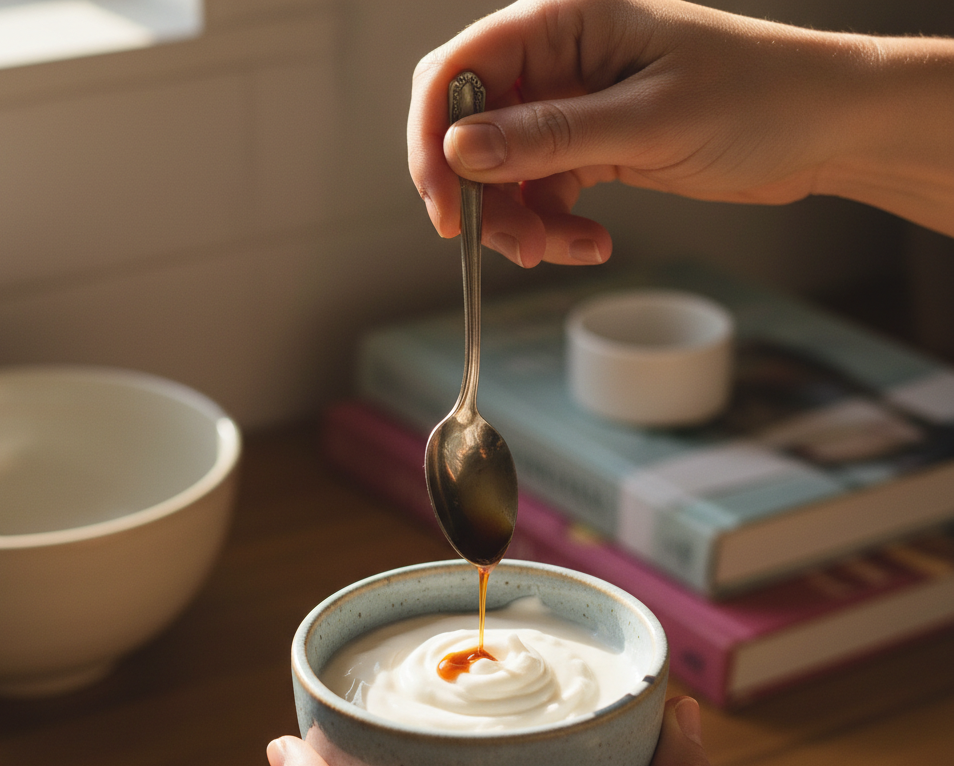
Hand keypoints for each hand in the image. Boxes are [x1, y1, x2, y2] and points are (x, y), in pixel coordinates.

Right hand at [408, 0, 953, 266]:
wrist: (823, 127)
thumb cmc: (756, 98)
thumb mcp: (648, 120)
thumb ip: (550, 136)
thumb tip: (460, 151)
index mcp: (564, 22)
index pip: (458, 70)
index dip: (435, 140)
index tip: (446, 207)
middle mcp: (558, 61)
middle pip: (472, 131)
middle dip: (483, 197)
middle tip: (513, 249)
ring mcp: (573, 107)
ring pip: (505, 173)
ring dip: (522, 222)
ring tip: (565, 250)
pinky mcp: (592, 148)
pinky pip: (545, 194)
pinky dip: (556, 227)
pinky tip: (592, 244)